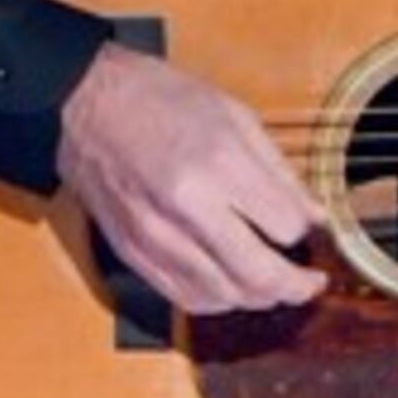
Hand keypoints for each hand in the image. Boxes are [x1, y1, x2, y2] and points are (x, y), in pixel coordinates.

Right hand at [55, 45, 323, 318]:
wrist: (82, 100)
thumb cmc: (157, 98)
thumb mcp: (232, 114)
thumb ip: (278, 171)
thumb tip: (314, 215)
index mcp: (217, 162)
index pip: (285, 226)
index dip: (304, 231)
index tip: (307, 226)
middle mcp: (187, 206)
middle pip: (259, 276)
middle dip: (295, 287)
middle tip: (309, 283)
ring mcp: (156, 236)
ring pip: (225, 296)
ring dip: (258, 297)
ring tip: (271, 283)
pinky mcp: (133, 253)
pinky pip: (186, 298)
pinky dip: (217, 300)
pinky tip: (229, 285)